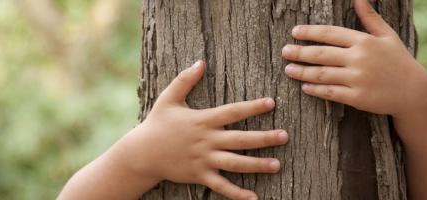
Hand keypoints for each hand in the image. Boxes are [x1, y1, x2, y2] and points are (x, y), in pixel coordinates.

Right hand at [107, 60, 287, 199]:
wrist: (142, 153)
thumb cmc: (156, 124)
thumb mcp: (168, 99)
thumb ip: (185, 80)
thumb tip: (200, 62)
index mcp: (202, 120)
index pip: (232, 112)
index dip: (252, 107)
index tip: (271, 103)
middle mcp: (206, 140)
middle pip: (240, 139)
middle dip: (264, 138)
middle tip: (284, 136)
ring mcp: (203, 160)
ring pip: (235, 163)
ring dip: (257, 165)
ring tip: (277, 165)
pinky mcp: (199, 175)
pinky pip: (221, 186)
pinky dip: (237, 193)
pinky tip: (254, 198)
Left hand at [281, 0, 426, 117]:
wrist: (414, 92)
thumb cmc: (399, 61)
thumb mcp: (387, 36)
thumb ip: (369, 18)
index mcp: (365, 41)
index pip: (330, 33)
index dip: (310, 32)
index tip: (295, 32)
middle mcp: (359, 59)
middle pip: (321, 54)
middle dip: (299, 52)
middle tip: (284, 51)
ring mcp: (358, 79)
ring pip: (322, 74)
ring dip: (302, 72)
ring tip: (288, 69)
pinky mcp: (357, 98)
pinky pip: (330, 92)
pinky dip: (315, 89)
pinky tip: (305, 87)